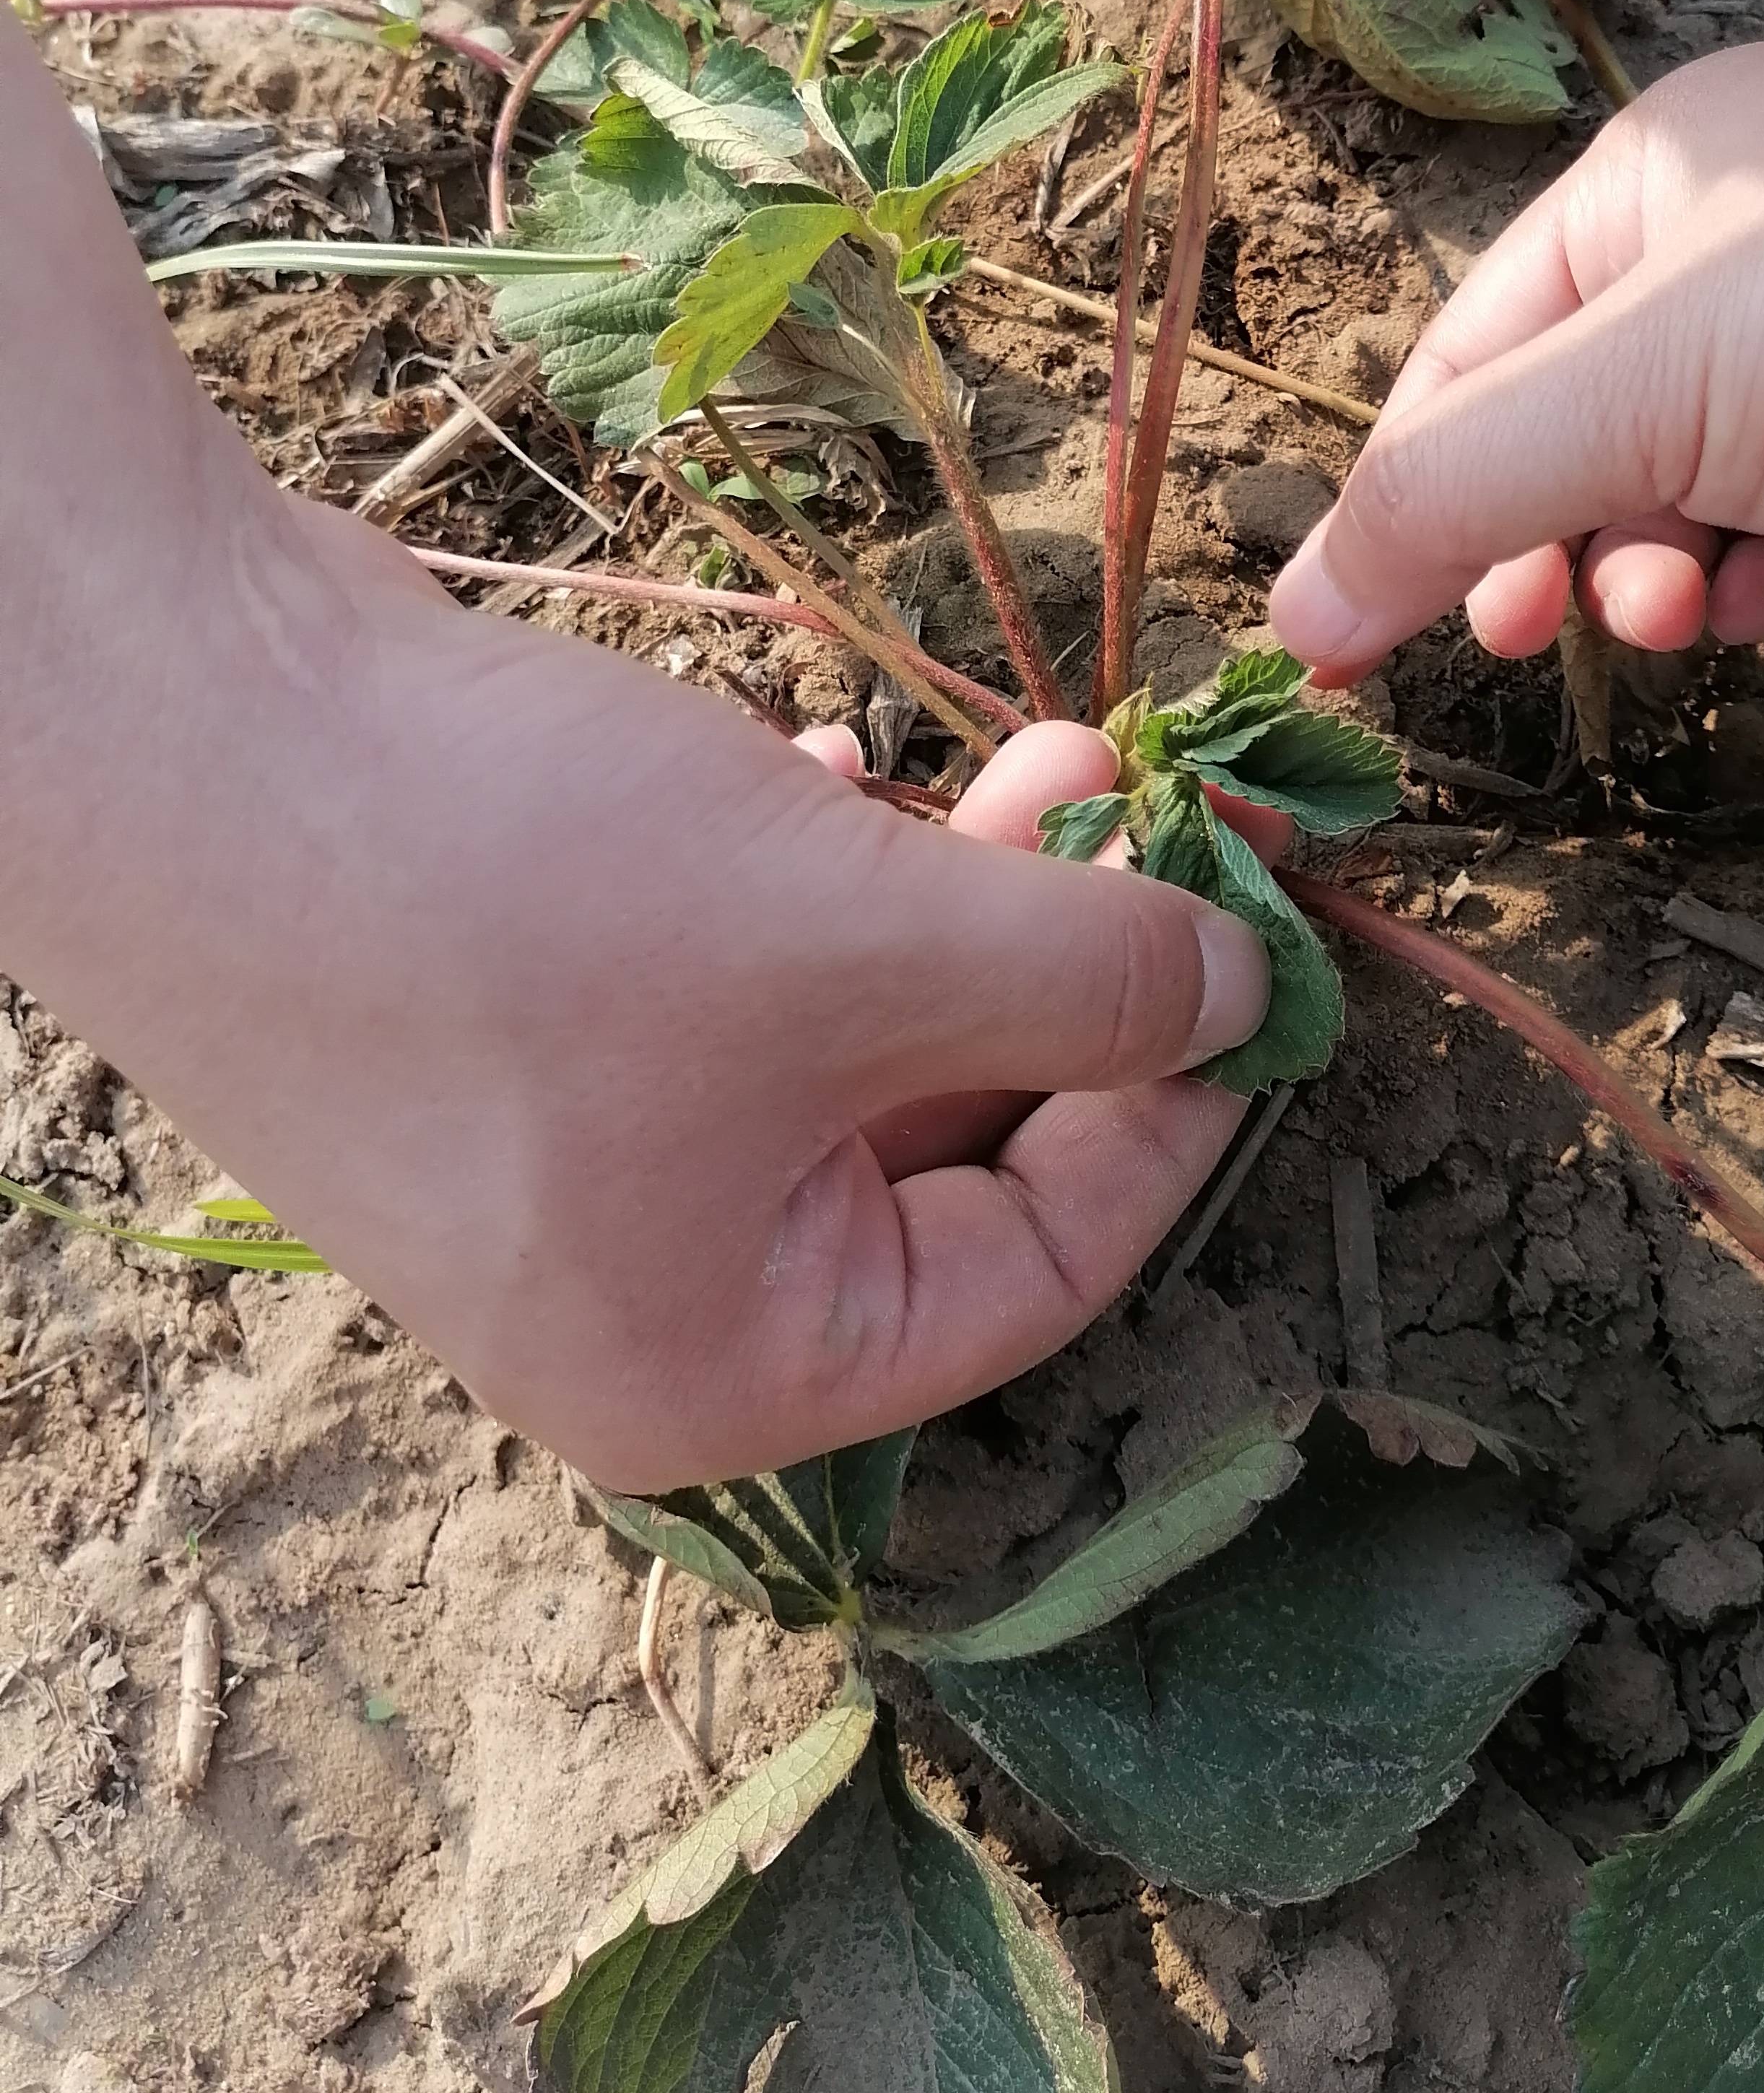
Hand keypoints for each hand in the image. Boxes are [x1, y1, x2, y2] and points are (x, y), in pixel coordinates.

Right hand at [0, 18, 1266, 1492]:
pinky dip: (815, 892)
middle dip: (1057, 975)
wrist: (182, 728)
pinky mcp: (525, 1025)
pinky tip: (833, 770)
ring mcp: (574, 1159)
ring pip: (844, 1046)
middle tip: (1145, 812)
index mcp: (722, 1364)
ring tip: (1037, 757)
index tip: (1252, 957)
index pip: (1027, 1276)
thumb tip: (1236, 993)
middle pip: (936, 1150)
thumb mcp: (856, 938)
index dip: (1170, 1115)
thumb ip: (1082, 981)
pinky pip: (740, 985)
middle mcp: (646, 1291)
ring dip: (949, 909)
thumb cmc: (519, 889)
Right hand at [1269, 9, 1763, 678]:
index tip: (1346, 646)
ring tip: (1677, 609)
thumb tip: (1292, 611)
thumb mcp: (1665, 372)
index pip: (1462, 365)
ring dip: (1643, 575)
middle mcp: (1725, 269)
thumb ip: (1465, 490)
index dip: (1399, 502)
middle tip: (1529, 637)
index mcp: (1642, 192)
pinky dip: (1750, 581)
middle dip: (1532, 546)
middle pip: (1558, 441)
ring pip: (1665, 502)